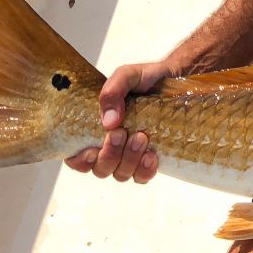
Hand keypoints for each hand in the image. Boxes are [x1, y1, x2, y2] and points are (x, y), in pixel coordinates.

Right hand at [63, 60, 173, 182]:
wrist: (176, 78)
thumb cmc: (145, 79)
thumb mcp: (127, 75)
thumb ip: (112, 91)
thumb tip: (108, 121)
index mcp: (95, 129)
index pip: (76, 157)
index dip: (80, 160)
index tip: (91, 150)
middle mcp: (110, 147)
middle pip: (100, 169)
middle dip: (110, 154)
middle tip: (122, 133)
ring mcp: (130, 156)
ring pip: (121, 174)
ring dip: (129, 160)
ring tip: (142, 137)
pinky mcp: (149, 159)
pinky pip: (142, 177)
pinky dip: (145, 170)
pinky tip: (152, 155)